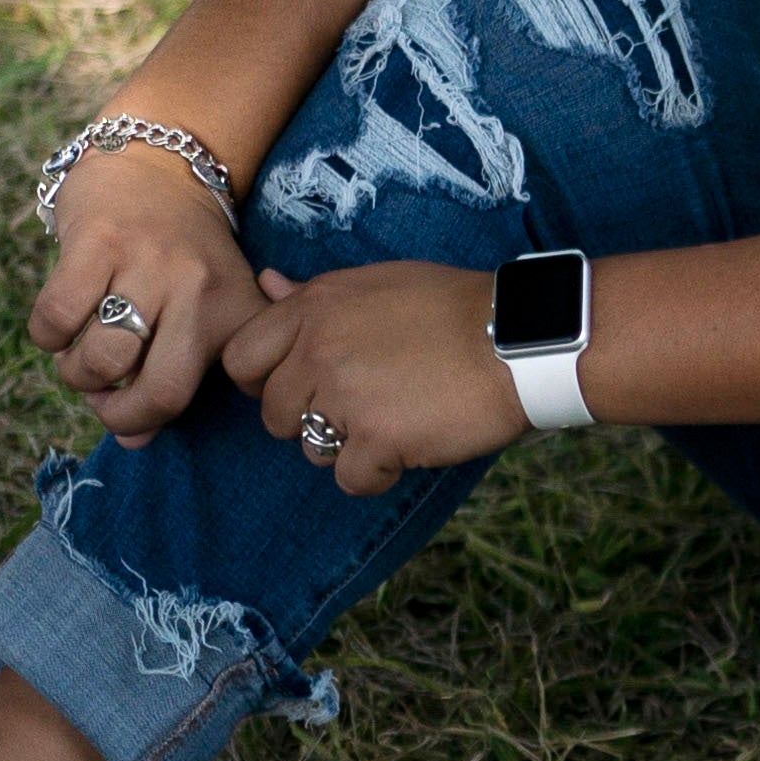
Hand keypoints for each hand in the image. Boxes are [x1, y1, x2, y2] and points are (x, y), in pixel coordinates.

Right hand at [27, 143, 264, 441]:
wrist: (160, 161)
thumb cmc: (180, 256)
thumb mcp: (203, 311)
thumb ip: (176, 377)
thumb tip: (132, 442)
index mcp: (234, 315)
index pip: (188, 398)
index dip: (143, 420)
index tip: (128, 412)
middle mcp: (199, 292)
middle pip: (155, 392)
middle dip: (113, 411)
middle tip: (99, 396)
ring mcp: (148, 264)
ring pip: (100, 359)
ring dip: (74, 373)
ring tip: (78, 355)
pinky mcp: (97, 241)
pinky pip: (57, 317)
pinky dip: (47, 335)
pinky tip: (59, 324)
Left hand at [215, 259, 523, 494]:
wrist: (519, 339)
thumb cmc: (455, 307)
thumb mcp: (378, 282)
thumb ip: (315, 293)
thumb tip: (268, 284)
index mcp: (314, 309)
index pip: (240, 357)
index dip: (261, 381)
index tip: (298, 386)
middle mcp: (318, 350)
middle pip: (273, 412)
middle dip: (309, 418)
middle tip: (358, 409)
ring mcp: (344, 397)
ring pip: (309, 448)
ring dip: (345, 446)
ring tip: (392, 423)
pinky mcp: (377, 439)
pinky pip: (349, 478)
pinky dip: (377, 473)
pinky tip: (408, 448)